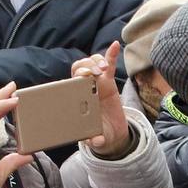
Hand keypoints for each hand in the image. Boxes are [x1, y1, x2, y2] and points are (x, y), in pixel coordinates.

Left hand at [73, 41, 131, 156]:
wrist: (111, 133)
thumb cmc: (99, 133)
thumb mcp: (98, 139)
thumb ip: (96, 140)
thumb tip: (96, 141)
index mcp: (76, 99)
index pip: (71, 80)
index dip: (77, 76)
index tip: (83, 78)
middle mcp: (84, 87)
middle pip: (80, 67)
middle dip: (86, 66)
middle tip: (96, 73)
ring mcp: (96, 82)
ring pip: (93, 62)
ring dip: (97, 60)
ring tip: (105, 66)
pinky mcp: (109, 81)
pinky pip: (110, 64)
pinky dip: (111, 54)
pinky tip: (115, 45)